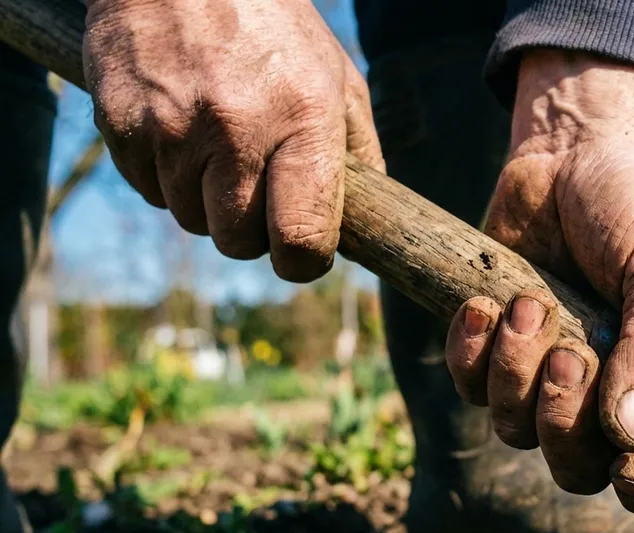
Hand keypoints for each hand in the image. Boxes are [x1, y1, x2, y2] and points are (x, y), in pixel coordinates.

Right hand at [82, 0, 384, 281]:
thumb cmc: (272, 27)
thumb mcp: (336, 78)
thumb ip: (358, 153)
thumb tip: (365, 226)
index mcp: (302, 118)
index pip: (300, 238)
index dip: (303, 259)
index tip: (302, 250)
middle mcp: (236, 129)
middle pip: (239, 242)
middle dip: (252, 230)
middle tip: (258, 189)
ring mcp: (173, 129)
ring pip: (191, 220)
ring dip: (207, 201)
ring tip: (219, 146)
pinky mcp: (122, 125)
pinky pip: (149, 192)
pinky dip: (167, 176)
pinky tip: (181, 129)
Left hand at [444, 50, 633, 516]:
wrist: (572, 147)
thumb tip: (631, 435)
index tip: (624, 465)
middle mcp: (614, 391)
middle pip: (579, 467)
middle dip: (563, 422)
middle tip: (568, 354)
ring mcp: (554, 373)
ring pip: (518, 430)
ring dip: (515, 374)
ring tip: (526, 304)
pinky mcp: (500, 347)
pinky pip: (471, 388)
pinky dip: (471, 354)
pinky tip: (483, 304)